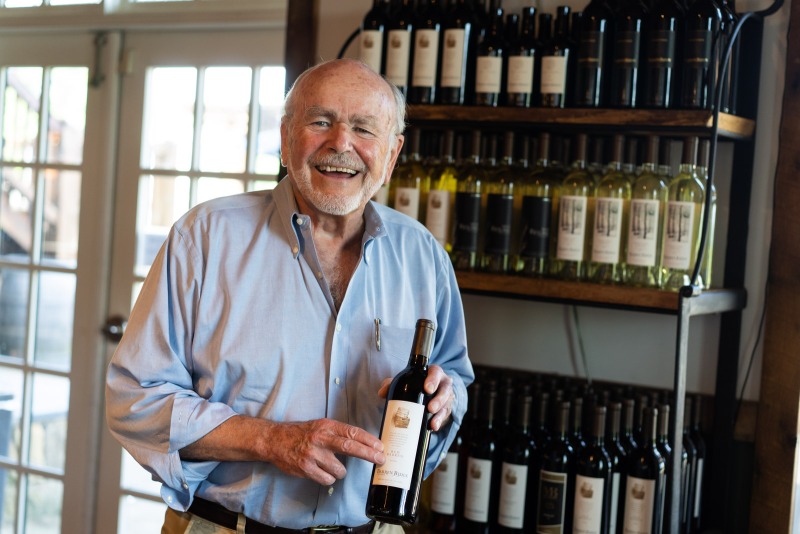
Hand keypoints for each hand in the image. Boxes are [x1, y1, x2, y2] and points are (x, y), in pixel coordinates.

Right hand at [265, 419, 385, 485]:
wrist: (275, 440)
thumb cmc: (302, 433)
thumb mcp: (320, 426)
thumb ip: (338, 433)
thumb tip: (364, 442)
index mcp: (326, 426)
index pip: (352, 432)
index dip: (368, 440)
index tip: (380, 446)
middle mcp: (320, 439)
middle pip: (349, 447)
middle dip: (369, 454)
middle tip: (381, 459)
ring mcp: (313, 454)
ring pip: (339, 469)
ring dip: (340, 471)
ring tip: (330, 465)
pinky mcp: (306, 468)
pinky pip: (327, 479)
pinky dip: (328, 478)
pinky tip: (322, 471)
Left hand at [378, 364, 454, 431]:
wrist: (427, 392)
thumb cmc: (415, 384)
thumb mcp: (405, 380)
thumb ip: (392, 383)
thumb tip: (381, 393)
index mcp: (434, 373)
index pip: (436, 373)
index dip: (433, 380)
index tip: (427, 389)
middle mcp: (443, 384)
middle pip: (445, 390)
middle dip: (438, 400)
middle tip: (430, 408)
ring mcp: (446, 398)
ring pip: (446, 405)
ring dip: (440, 414)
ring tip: (432, 423)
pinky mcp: (445, 409)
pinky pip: (444, 416)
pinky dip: (439, 422)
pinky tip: (433, 427)